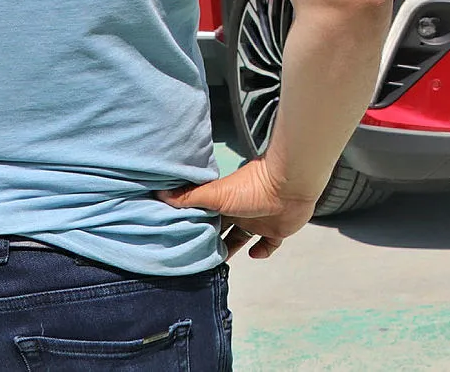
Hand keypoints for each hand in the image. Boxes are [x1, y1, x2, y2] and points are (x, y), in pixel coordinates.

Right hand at [157, 158, 316, 261]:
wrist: (289, 186)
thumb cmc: (251, 187)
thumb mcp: (216, 195)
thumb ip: (190, 197)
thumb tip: (160, 193)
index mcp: (225, 202)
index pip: (207, 217)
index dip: (196, 228)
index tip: (183, 242)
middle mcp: (241, 211)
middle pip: (222, 230)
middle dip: (212, 243)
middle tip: (198, 260)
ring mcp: (259, 221)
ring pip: (242, 239)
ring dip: (232, 249)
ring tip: (219, 264)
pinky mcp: (277, 231)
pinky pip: (268, 246)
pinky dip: (261, 252)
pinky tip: (253, 253)